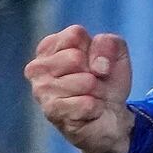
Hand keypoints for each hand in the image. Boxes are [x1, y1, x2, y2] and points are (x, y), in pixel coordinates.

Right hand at [26, 25, 136, 152]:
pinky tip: (89, 112)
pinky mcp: (52, 112)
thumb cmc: (106, 81)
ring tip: (91, 96)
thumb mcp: (115, 53)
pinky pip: (87, 103)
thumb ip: (109, 43)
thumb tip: (98, 66)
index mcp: (49, 47)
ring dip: (97, 91)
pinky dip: (96, 108)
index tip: (95, 63)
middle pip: (76, 57)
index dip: (96, 50)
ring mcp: (41, 91)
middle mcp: (37, 67)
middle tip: (93, 83)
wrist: (111, 117)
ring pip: (85, 81)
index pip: (75, 34)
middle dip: (96, 72)